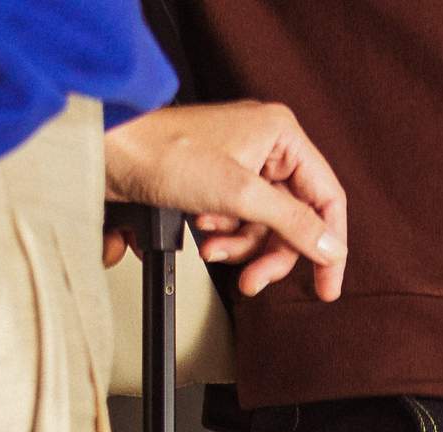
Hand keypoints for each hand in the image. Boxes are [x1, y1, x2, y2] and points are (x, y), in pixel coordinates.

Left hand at [104, 101, 349, 299]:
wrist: (112, 153)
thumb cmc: (166, 153)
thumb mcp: (239, 194)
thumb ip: (291, 222)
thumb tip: (330, 246)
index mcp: (282, 135)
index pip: (326, 197)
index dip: (329, 244)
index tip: (326, 285)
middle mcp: (267, 147)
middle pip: (293, 219)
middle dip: (269, 253)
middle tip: (255, 280)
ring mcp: (242, 166)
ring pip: (263, 226)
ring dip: (240, 247)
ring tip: (213, 251)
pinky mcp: (218, 183)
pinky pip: (238, 222)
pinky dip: (222, 236)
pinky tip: (203, 236)